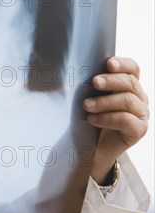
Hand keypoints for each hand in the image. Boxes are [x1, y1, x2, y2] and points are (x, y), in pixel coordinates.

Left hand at [83, 57, 148, 183]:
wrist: (94, 149)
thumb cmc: (91, 120)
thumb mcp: (91, 99)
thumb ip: (90, 87)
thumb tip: (71, 74)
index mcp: (129, 86)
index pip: (133, 69)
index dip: (123, 64)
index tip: (108, 63)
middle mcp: (139, 98)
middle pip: (130, 83)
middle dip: (111, 81)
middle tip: (94, 82)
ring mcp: (141, 114)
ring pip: (128, 101)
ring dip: (104, 101)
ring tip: (86, 105)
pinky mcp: (139, 130)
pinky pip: (126, 120)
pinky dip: (107, 118)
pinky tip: (92, 119)